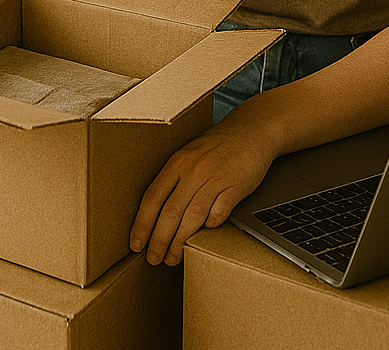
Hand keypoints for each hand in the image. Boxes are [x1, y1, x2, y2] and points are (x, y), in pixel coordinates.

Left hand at [129, 113, 276, 265]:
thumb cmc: (218, 145)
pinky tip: (206, 234)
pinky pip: (220, 211)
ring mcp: (216, 177)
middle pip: (170, 211)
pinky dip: (211, 225)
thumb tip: (155, 214)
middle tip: (154, 259)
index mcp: (178, 161)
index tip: (136, 243)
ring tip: (173, 257)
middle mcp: (194, 169)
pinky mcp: (236, 185)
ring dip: (180, 241)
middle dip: (159, 240)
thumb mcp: (189, 154)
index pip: (153, 196)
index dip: (142, 223)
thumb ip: (175, 178)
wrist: (252, 129)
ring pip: (192, 216)